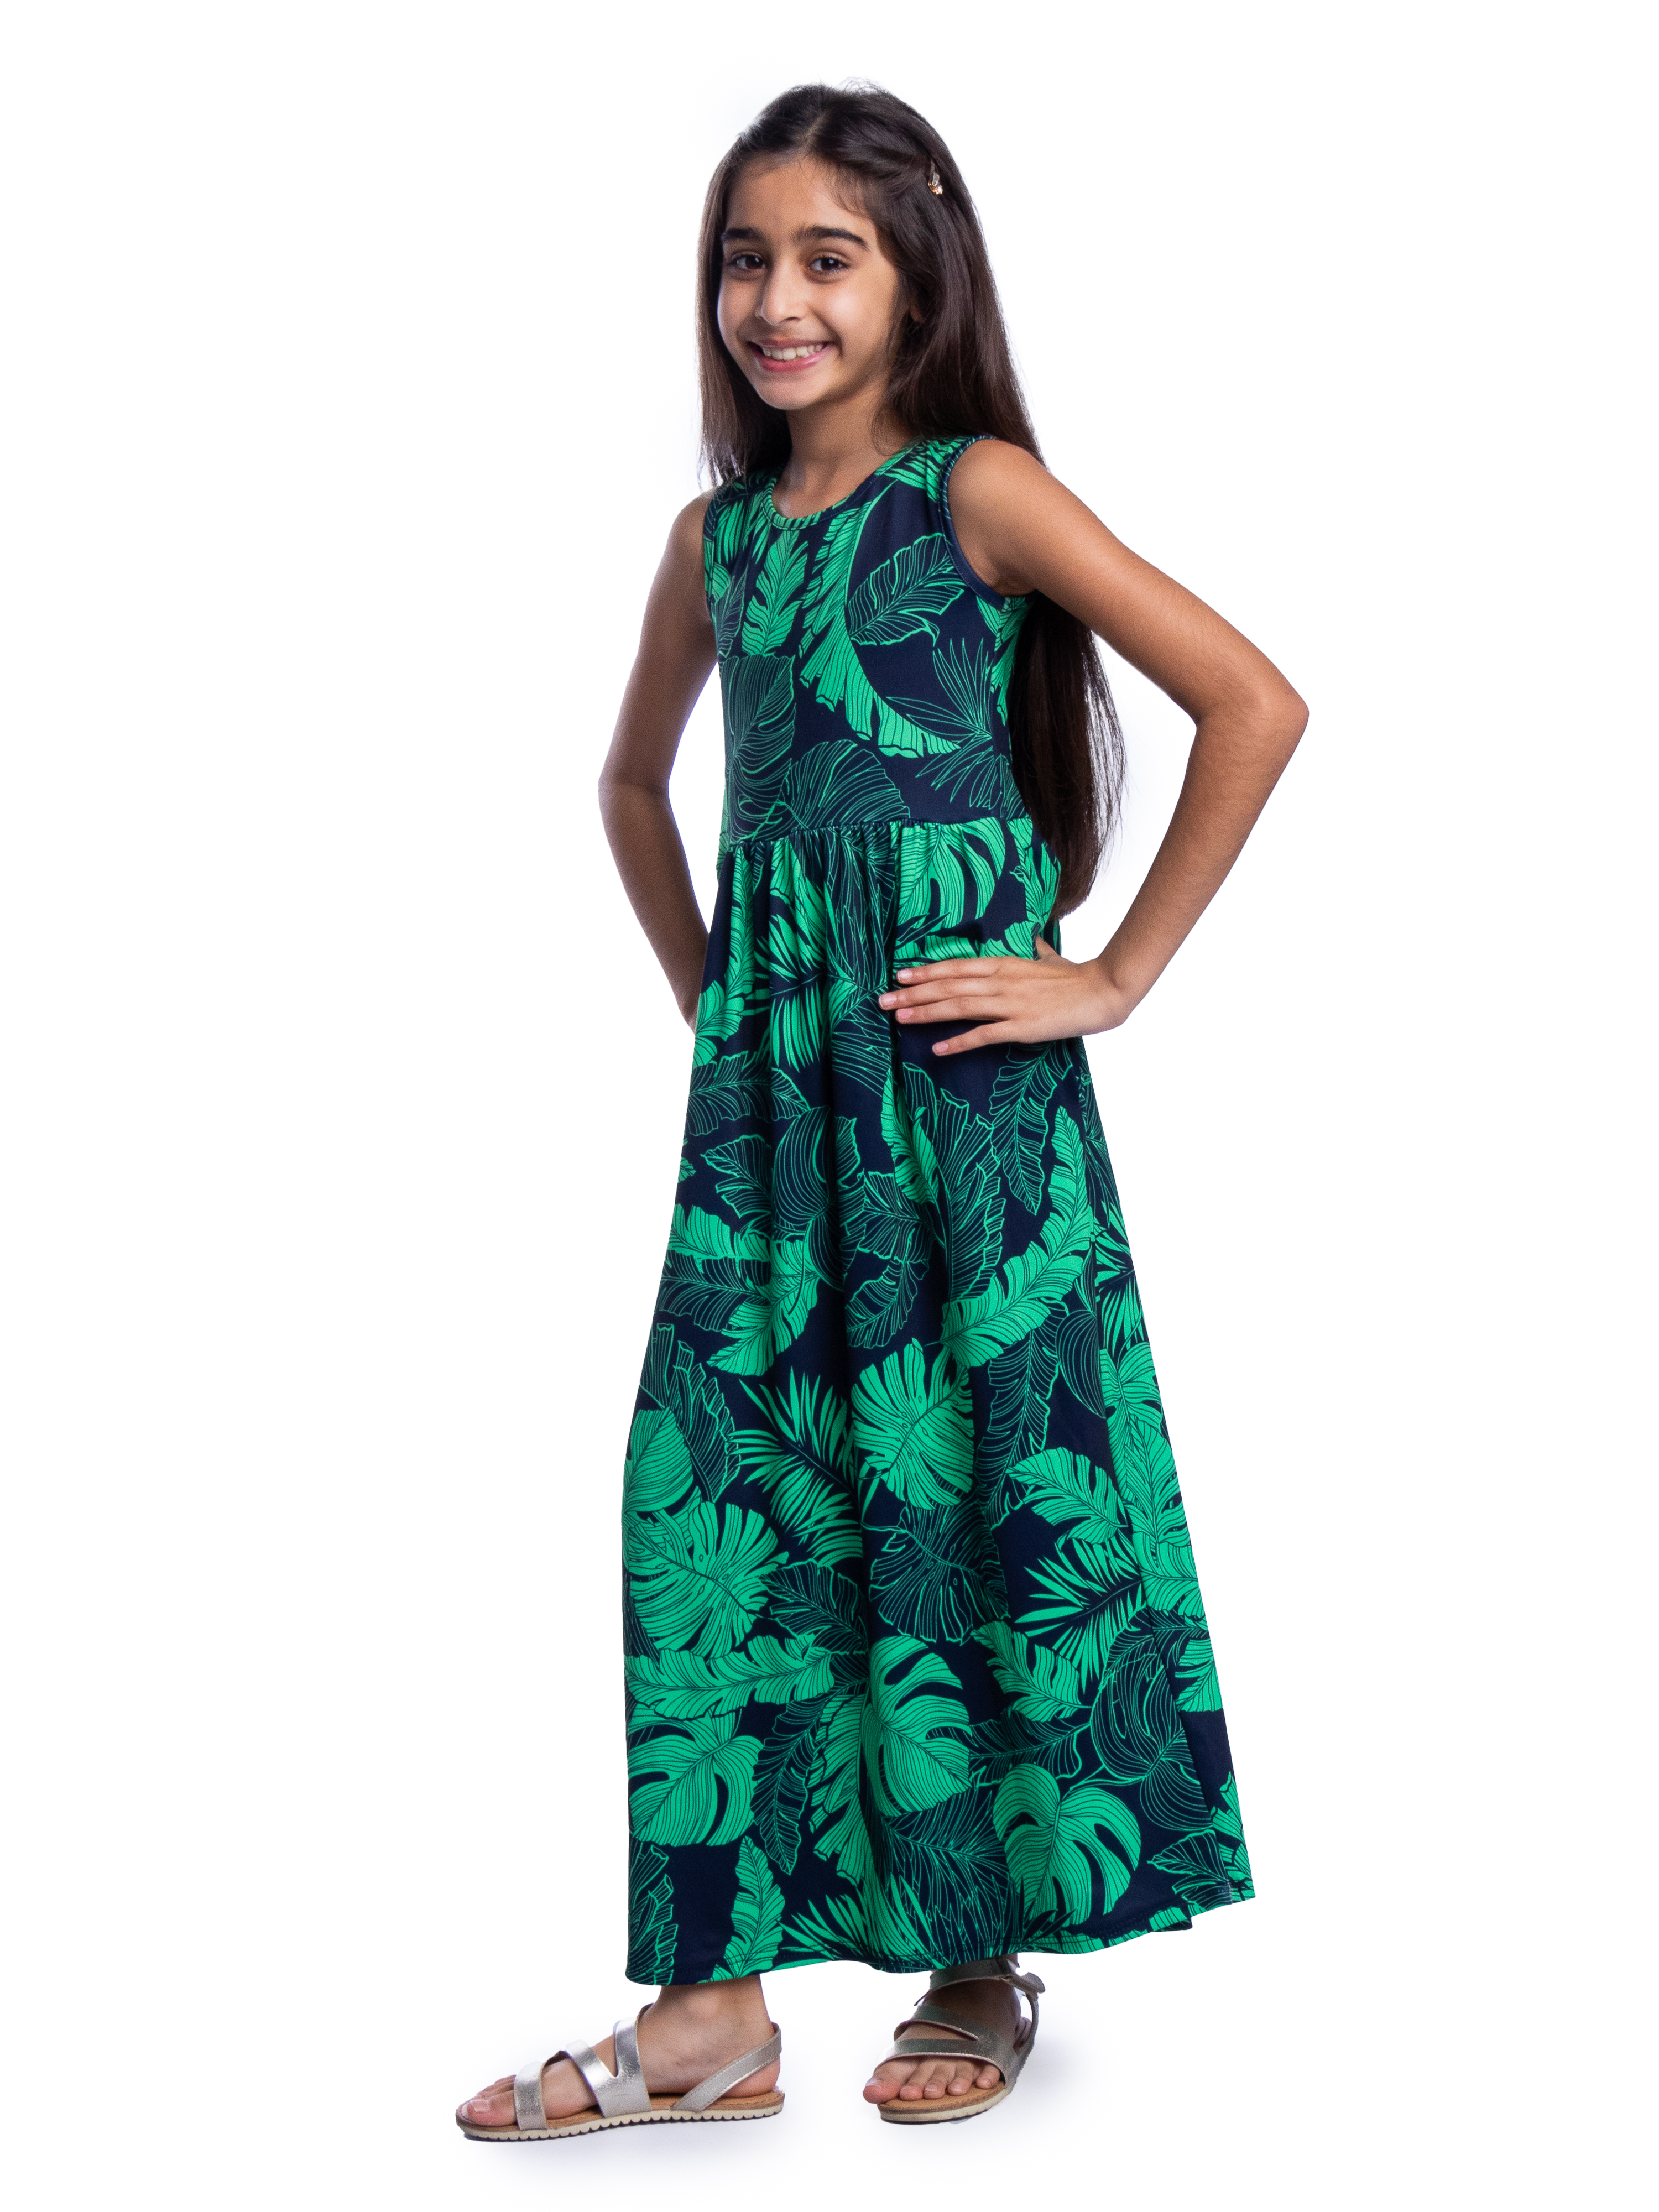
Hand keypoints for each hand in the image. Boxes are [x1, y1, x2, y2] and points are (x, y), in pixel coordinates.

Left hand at [877, 936, 1135, 1054]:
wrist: (1102, 991)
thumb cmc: (1076, 976)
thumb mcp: (1049, 958)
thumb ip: (1035, 950)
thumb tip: (1033, 940)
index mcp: (1004, 964)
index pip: (956, 966)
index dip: (926, 972)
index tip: (900, 976)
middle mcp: (1001, 981)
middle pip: (948, 986)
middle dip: (913, 994)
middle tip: (883, 1001)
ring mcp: (1010, 1004)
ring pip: (959, 1007)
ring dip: (926, 1014)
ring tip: (900, 1019)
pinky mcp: (1022, 1027)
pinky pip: (983, 1035)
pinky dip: (958, 1042)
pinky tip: (938, 1049)